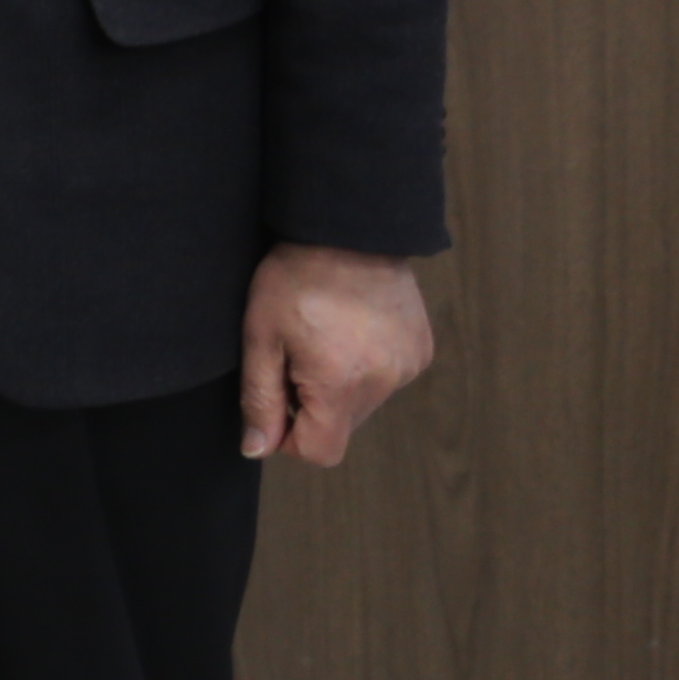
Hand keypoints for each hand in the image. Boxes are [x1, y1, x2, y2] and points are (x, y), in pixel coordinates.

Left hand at [240, 245, 432, 464]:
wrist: (348, 228)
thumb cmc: (296, 278)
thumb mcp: (260, 336)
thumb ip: (260, 398)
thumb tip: (257, 449)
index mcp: (341, 384)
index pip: (321, 451)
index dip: (290, 437)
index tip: (276, 403)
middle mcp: (384, 383)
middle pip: (342, 426)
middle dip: (312, 406)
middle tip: (293, 356)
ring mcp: (408, 367)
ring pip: (365, 402)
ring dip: (339, 386)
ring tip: (322, 337)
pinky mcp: (421, 350)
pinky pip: (387, 377)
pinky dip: (365, 366)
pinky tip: (349, 329)